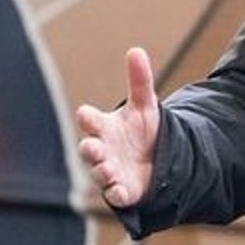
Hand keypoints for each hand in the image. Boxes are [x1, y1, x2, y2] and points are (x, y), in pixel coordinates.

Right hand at [75, 47, 159, 208]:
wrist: (158, 159)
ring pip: (99, 173)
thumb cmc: (143, 130)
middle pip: (88, 149)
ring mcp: (110, 171)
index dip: (87, 118)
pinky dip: (116, 194)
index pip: (89, 120)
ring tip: (109, 168)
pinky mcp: (122, 190)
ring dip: (102, 171)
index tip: (86, 114)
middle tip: (93, 147)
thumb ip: (140, 81)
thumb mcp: (145, 105)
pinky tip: (121, 191)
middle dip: (89, 148)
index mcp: (104, 127)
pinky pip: (115, 195)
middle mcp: (103, 150)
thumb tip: (136, 50)